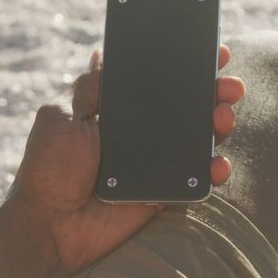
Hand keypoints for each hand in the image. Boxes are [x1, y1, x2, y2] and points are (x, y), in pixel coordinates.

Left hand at [6, 45, 244, 277]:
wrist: (48, 224)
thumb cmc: (48, 169)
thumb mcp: (62, 116)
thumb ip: (88, 88)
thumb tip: (104, 54)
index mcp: (118, 110)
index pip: (158, 81)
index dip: (186, 66)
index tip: (213, 53)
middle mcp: (141, 133)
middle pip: (188, 106)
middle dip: (214, 91)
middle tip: (229, 85)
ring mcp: (156, 162)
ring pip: (200, 138)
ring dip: (220, 123)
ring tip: (224, 116)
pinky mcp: (165, 192)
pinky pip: (197, 178)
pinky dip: (213, 169)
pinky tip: (217, 163)